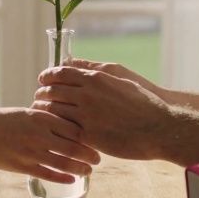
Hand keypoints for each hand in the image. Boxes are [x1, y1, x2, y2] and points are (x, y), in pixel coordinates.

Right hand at [0, 107, 100, 183]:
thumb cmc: (1, 121)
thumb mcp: (26, 113)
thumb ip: (46, 119)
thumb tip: (67, 124)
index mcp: (41, 117)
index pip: (74, 127)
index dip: (89, 135)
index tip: (97, 140)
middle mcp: (39, 134)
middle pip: (73, 146)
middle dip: (89, 154)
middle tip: (98, 158)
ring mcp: (31, 151)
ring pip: (64, 162)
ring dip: (79, 168)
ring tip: (88, 171)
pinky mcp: (22, 166)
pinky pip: (48, 174)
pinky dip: (63, 178)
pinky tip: (71, 180)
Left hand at [34, 65, 172, 159]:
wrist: (159, 127)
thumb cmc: (143, 99)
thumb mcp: (119, 75)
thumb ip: (93, 67)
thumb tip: (73, 61)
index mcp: (94, 77)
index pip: (59, 73)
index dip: (47, 76)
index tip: (43, 80)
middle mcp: (87, 94)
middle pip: (52, 91)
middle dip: (42, 94)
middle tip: (39, 98)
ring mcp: (86, 116)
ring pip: (53, 111)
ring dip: (45, 111)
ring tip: (42, 115)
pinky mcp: (88, 136)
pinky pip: (63, 130)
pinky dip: (57, 128)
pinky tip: (56, 130)